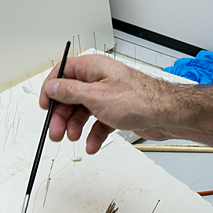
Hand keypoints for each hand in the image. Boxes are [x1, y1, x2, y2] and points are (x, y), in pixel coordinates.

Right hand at [40, 54, 181, 153]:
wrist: (166, 114)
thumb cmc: (139, 99)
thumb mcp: (96, 96)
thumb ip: (70, 91)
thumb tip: (53, 87)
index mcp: (93, 68)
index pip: (63, 72)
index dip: (51, 89)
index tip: (46, 106)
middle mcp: (100, 79)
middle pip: (71, 95)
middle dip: (62, 115)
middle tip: (56, 132)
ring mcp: (109, 95)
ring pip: (83, 110)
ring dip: (76, 126)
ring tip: (74, 138)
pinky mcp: (117, 110)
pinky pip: (98, 122)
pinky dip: (93, 134)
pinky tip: (92, 144)